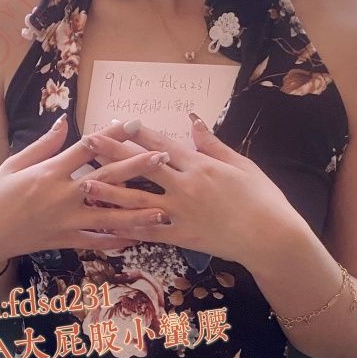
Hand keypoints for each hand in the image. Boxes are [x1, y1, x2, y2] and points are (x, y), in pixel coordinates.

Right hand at [0, 115, 172, 263]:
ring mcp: (65, 220)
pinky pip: (96, 241)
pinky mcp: (64, 240)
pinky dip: (117, 241)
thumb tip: (65, 122)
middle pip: (107, 178)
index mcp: (49, 172)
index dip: (111, 135)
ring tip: (163, 209)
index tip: (132, 124)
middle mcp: (62, 196)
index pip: (87, 148)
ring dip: (138, 212)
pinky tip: (137, 239)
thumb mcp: (14, 164)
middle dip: (137, 167)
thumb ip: (44, 145)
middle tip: (162, 158)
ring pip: (109, 216)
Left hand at [75, 115, 302, 269]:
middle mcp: (185, 186)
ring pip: (138, 200)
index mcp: (199, 165)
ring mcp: (181, 212)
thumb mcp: (240, 163)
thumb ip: (212, 143)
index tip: (116, 122)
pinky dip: (127, 229)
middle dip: (113, 153)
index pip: (161, 144)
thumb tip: (192, 120)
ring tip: (86, 183)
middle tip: (88, 143)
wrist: (270, 236)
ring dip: (110, 191)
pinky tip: (107, 225)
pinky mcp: (181, 236)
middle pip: (142, 166)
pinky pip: (149, 232)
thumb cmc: (261, 197)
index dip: (137, 133)